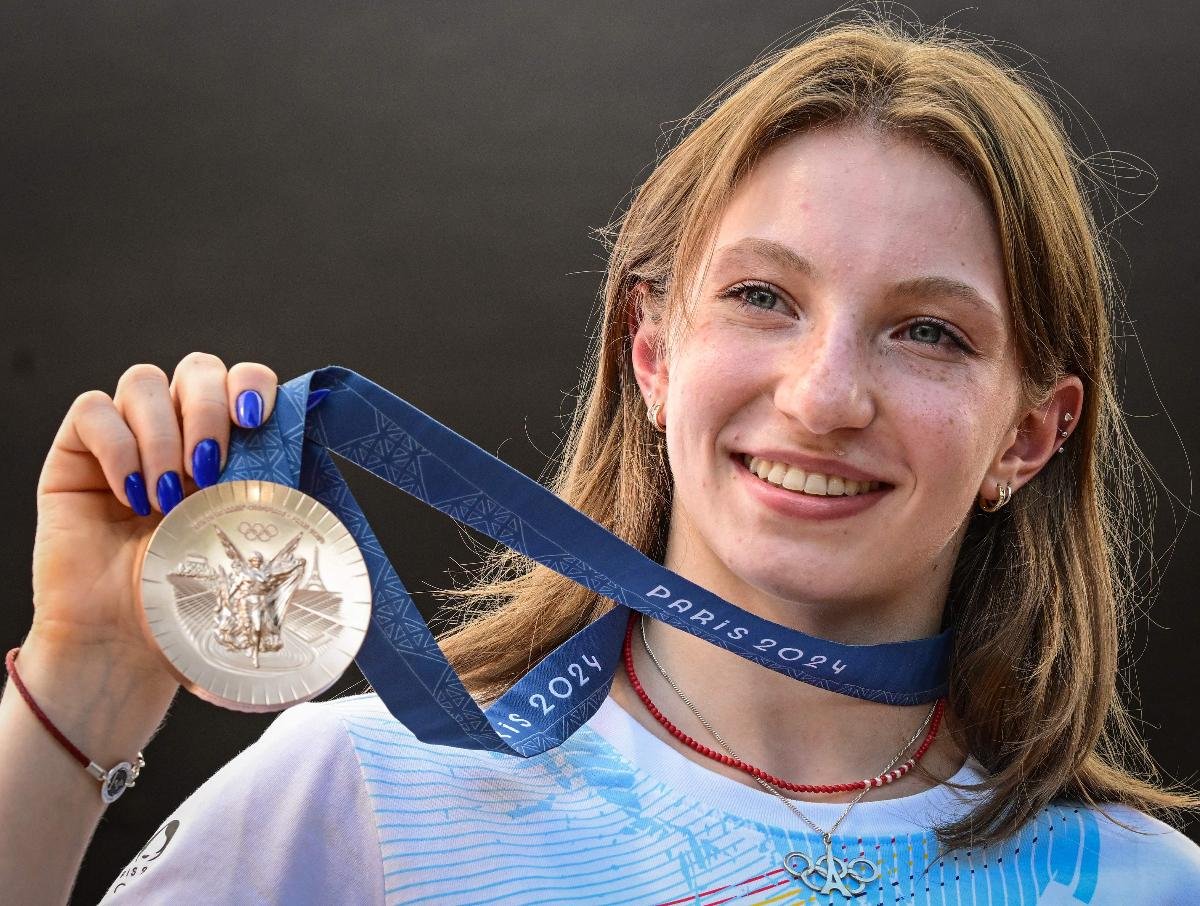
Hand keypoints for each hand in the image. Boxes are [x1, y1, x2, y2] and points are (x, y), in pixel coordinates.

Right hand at [29, 353, 277, 681]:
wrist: (129, 643)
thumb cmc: (191, 598)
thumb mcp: (249, 538)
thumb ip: (276, 487)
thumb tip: (317, 448)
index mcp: (228, 445)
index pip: (241, 380)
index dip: (251, 383)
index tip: (256, 419)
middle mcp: (178, 433)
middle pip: (197, 368)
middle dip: (208, 408)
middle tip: (211, 469)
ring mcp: (126, 439)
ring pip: (144, 381)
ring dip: (163, 436)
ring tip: (169, 498)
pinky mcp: (76, 455)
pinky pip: (92, 411)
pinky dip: (117, 447)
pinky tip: (130, 497)